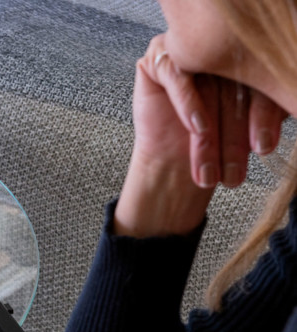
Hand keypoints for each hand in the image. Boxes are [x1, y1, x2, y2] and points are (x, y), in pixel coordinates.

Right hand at [114, 34, 284, 236]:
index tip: (263, 148)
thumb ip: (270, 108)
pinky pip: (176, 74)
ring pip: (206, 82)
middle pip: (233, 83)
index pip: (262, 81)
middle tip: (232, 169)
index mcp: (247, 62)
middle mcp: (218, 53)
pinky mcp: (158, 59)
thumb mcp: (246, 132)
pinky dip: (187, 102)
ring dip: (211, 126)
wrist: (168, 165)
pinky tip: (196, 128)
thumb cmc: (207, 150)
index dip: (264, 116)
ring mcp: (187, 53)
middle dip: (234, 131)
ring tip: (209, 163)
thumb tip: (293, 101)